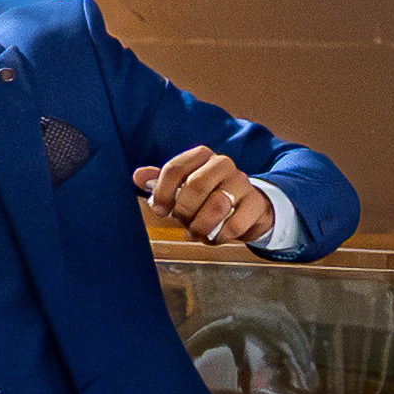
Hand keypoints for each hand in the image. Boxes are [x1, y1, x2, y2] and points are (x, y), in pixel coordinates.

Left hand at [140, 145, 277, 247]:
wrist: (247, 207)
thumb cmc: (207, 196)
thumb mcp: (181, 187)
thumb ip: (160, 182)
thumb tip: (138, 176)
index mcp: (202, 155)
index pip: (175, 168)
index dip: (162, 192)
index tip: (159, 209)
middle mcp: (223, 164)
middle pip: (196, 185)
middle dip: (183, 210)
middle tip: (181, 221)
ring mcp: (242, 183)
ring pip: (217, 205)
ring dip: (201, 226)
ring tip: (196, 233)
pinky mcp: (256, 204)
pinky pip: (235, 224)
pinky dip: (220, 236)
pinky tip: (214, 237)